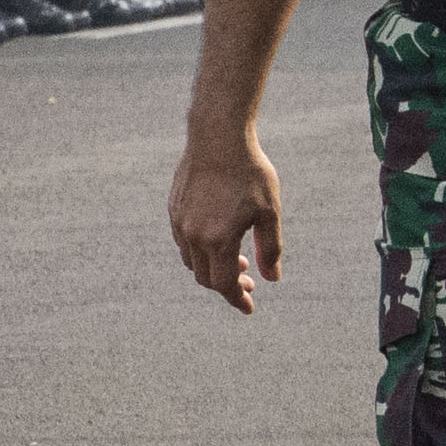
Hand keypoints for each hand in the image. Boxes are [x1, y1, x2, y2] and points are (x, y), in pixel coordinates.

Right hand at [170, 129, 282, 314]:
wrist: (217, 138)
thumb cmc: (249, 173)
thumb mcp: (269, 212)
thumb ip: (271, 249)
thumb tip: (272, 279)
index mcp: (218, 240)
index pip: (224, 285)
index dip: (237, 298)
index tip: (249, 308)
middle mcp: (193, 236)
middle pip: (206, 277)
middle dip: (228, 285)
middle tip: (250, 281)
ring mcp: (180, 223)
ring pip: (192, 261)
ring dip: (212, 268)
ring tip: (237, 261)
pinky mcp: (173, 209)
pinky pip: (184, 242)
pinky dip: (200, 251)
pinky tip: (218, 240)